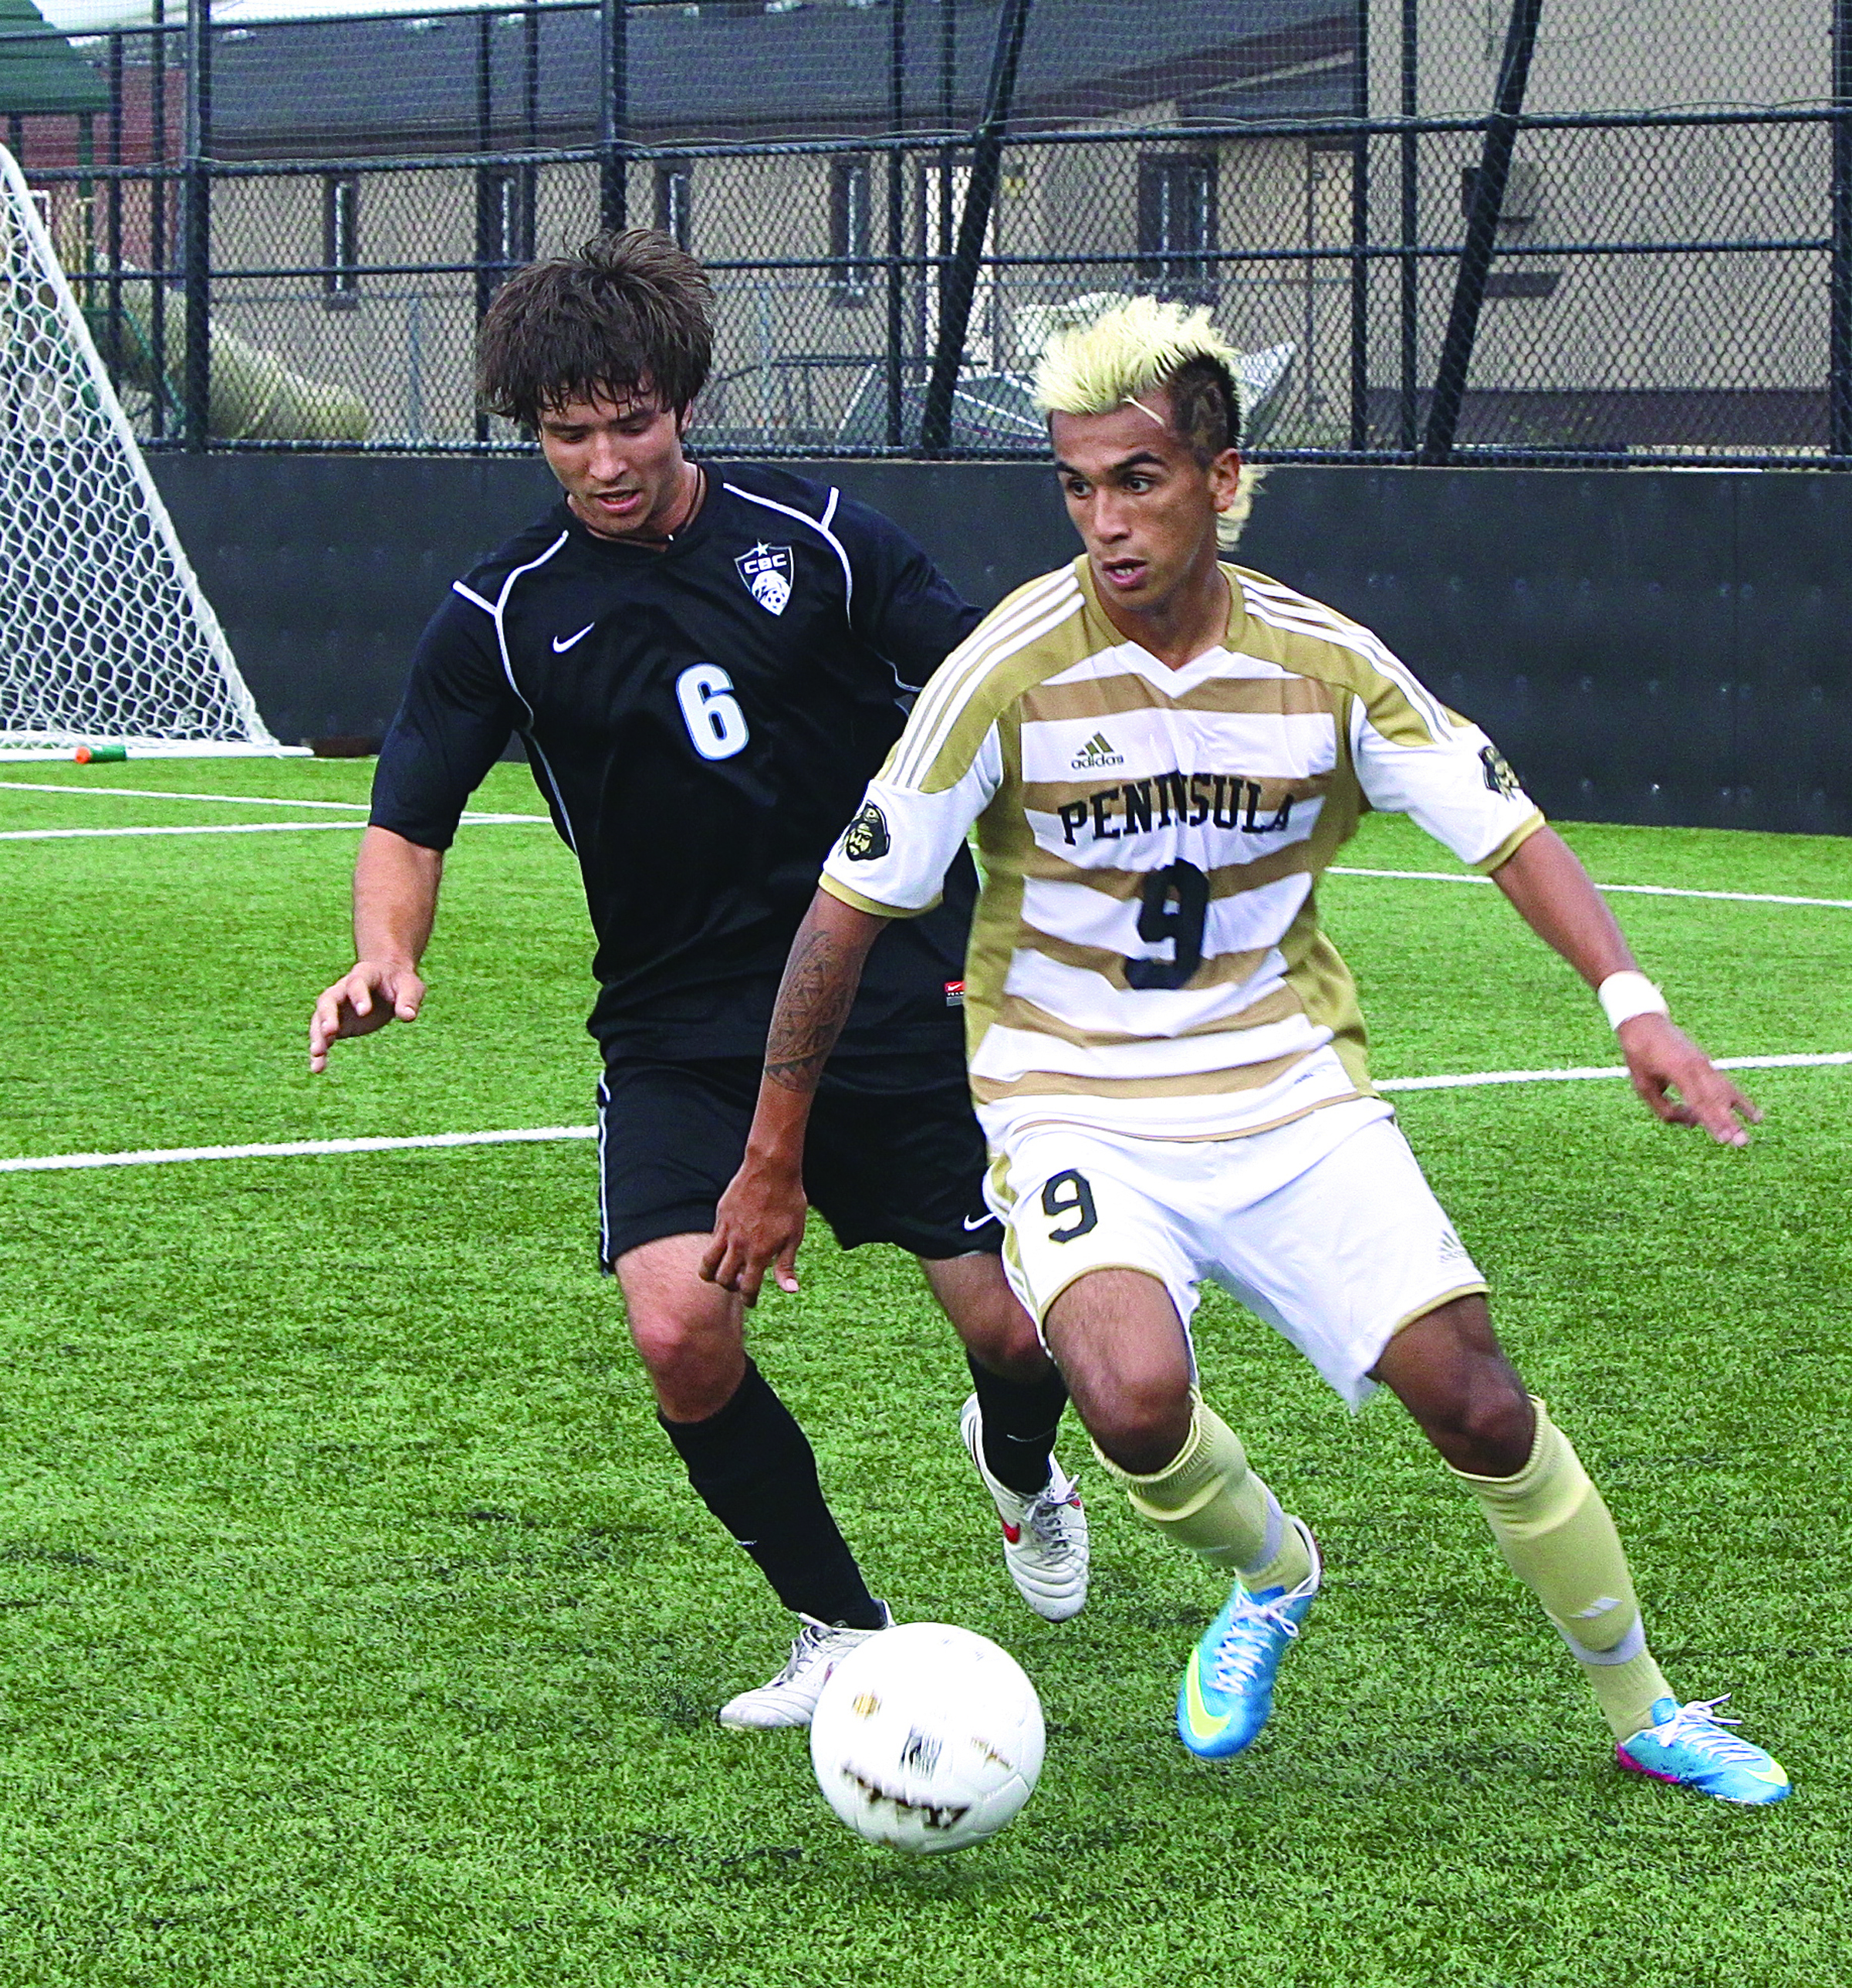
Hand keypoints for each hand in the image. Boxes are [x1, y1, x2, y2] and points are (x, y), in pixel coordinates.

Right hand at [308, 959, 425, 1072]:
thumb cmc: (400, 982)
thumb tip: (408, 1016)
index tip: (364, 1012)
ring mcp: (337, 1007)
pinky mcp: (337, 1023)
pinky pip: (323, 1036)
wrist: (388, 980)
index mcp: (364, 975)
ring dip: (318, 1036)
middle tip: (329, 1031)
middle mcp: (343, 989)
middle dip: (327, 1015)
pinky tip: (318, 1068)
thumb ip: (409, 999)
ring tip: (317, 1054)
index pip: (357, 983)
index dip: (359, 995)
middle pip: (328, 1000)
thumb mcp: (411, 986)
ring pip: (319, 1019)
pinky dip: (320, 1051)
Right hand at [700, 1156, 808, 1304]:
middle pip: (723, 1280)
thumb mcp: (795, 1235)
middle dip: (731, 1288)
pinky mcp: (720, 1217)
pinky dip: (715, 1252)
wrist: (772, 1169)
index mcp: (760, 1253)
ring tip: (723, 1273)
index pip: (748, 1288)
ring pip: (708, 1264)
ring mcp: (726, 1231)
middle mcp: (739, 1245)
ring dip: (713, 1275)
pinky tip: (728, 1247)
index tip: (751, 1302)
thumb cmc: (789, 1202)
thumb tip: (790, 1291)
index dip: (749, 1299)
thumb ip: (787, 1265)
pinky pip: (711, 1242)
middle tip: (740, 1284)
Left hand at [1616, 1013, 1761, 1146]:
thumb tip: (1693, 1123)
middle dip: (1729, 1122)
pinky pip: (1725, 1085)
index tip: (1724, 1138)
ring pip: (1725, 1091)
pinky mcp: (1708, 1065)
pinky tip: (1755, 1114)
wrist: (1645, 1025)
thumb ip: (1665, 1109)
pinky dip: (1739, 1099)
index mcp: (1679, 1071)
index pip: (1698, 1102)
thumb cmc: (1640, 1058)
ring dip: (1740, 1111)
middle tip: (1741, 1142)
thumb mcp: (1643, 1087)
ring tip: (1755, 1126)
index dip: (1712, 1122)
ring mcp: (1705, 1065)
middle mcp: (1697, 1067)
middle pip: (1716, 1099)